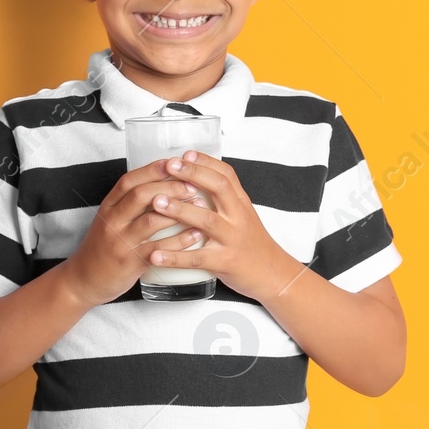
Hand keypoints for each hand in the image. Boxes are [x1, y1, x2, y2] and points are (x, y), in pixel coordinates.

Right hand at [59, 159, 202, 306]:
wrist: (83, 280)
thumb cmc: (103, 247)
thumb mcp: (111, 219)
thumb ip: (130, 203)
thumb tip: (163, 183)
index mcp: (108, 207)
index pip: (129, 181)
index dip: (153, 170)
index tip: (174, 163)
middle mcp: (112, 221)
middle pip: (141, 196)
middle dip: (170, 187)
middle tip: (192, 185)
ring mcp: (120, 242)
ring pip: (150, 221)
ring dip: (179, 211)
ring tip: (201, 206)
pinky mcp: (130, 262)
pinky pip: (158, 249)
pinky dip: (179, 241)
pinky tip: (196, 234)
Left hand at [142, 151, 297, 301]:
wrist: (273, 274)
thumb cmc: (252, 244)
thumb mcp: (243, 216)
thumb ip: (224, 199)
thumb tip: (196, 178)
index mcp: (241, 204)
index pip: (226, 175)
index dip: (206, 162)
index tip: (186, 154)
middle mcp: (238, 218)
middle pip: (219, 189)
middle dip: (193, 174)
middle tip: (170, 166)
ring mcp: (231, 240)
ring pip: (207, 220)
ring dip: (180, 209)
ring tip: (157, 202)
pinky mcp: (224, 262)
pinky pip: (197, 259)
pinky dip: (175, 257)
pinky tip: (155, 254)